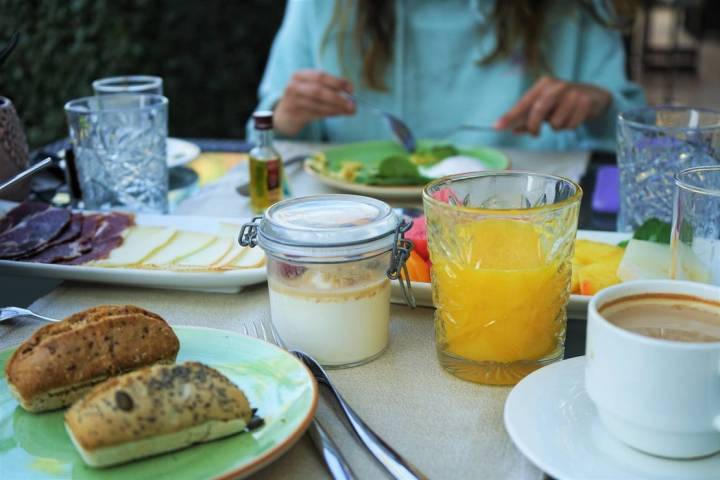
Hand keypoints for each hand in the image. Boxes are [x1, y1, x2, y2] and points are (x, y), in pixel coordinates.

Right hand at [274, 70, 355, 135]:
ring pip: (318, 104)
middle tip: (352, 104)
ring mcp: (293, 102)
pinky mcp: (295, 115)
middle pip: (318, 90)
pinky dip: (330, 114)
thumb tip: (351, 94)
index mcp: (299, 75)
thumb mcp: (311, 87)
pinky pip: (316, 114)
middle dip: (338, 97)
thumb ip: (328, 87)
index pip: (320, 76)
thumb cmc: (303, 98)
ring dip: (337, 108)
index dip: (338, 82)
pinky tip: (339, 114)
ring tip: (350, 111)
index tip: (352, 89)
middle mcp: (294, 86)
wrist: (284, 115)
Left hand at [495, 76, 611, 135]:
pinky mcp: (586, 102)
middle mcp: (557, 86)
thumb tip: (512, 129)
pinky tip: (575, 117)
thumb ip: (528, 117)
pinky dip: (570, 127)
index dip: (510, 116)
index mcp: (544, 84)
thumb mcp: (545, 107)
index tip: (496, 127)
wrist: (595, 96)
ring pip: (555, 122)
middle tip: (535, 133)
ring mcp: (573, 93)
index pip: (524, 102)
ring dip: (557, 127)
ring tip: (563, 118)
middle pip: (538, 110)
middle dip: (533, 126)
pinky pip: (570, 125)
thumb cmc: (563, 102)